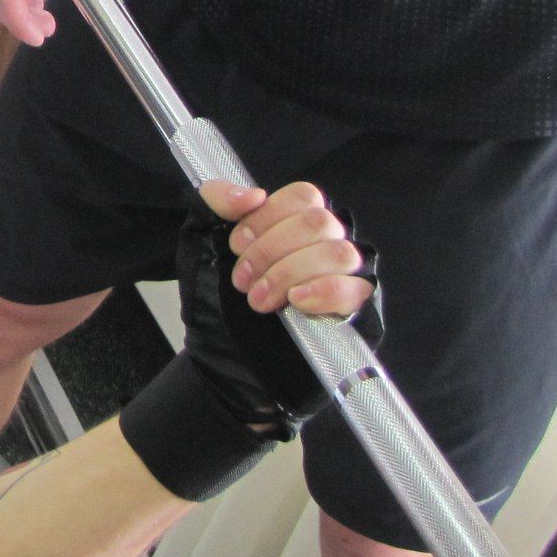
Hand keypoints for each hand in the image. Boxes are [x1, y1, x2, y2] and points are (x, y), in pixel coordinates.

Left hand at [172, 181, 380, 438]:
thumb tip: (252, 194)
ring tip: (259, 301)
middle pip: (320, 222)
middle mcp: (326, 247)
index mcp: (297, 223)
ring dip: (290, 274)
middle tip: (242, 281)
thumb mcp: (199, 242)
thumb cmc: (215, 303)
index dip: (267, 218)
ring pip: (339, 253)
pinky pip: (356, 290)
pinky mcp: (355, 316)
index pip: (305, 196)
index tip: (235, 246)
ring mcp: (344, 280)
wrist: (220, 362)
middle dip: (272, 251)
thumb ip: (214, 201)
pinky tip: (296, 302)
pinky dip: (324, 291)